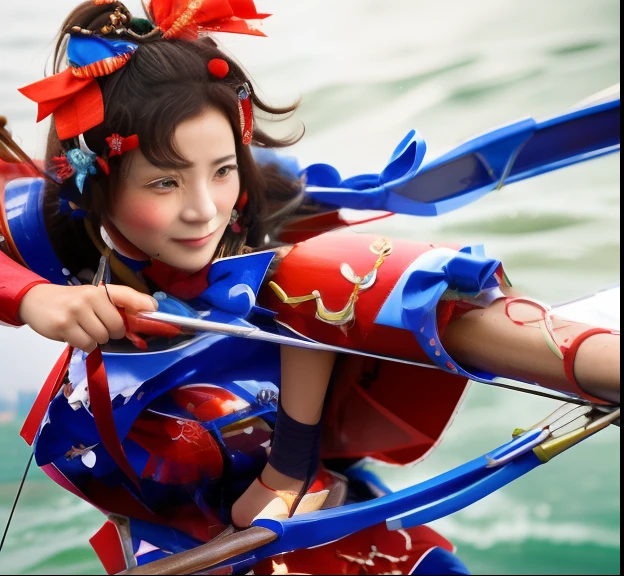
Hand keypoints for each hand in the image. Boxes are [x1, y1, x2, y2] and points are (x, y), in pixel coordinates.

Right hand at [18, 283, 157, 352]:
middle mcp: (90, 298)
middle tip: (99, 327)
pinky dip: (84, 345)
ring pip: (102, 338)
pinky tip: (75, 335)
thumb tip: (147, 312)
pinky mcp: (64, 326)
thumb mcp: (93, 297)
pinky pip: (87, 345)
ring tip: (84, 330)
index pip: (126, 295)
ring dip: (96, 340)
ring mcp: (76, 311)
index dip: (142, 303)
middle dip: (112, 333)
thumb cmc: (71, 301)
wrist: (36, 301)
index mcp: (101, 290)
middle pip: (117, 327)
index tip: (154, 309)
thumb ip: (116, 304)